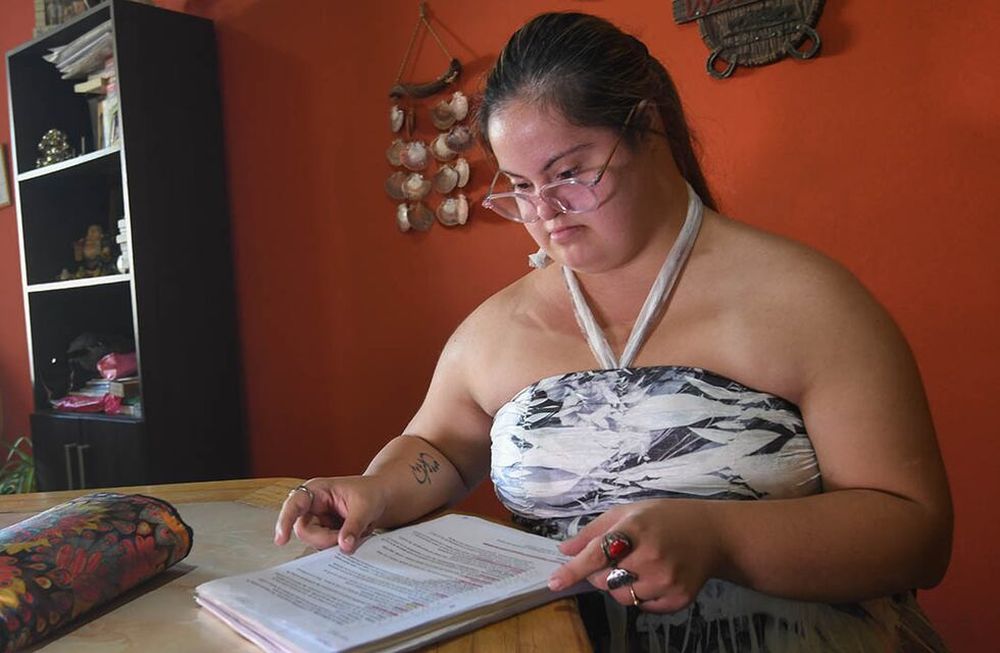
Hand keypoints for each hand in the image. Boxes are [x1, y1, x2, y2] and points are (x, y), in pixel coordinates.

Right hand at [273, 476, 386, 553]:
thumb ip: (353, 526)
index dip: (285, 521)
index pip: (294, 505)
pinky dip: (339, 545)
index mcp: (317, 491)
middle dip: (325, 539)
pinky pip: (325, 545)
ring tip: (356, 532)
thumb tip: (344, 546)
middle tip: (348, 539)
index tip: (281, 540)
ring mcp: (317, 520)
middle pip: (305, 531)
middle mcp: (312, 506)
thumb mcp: (365, 507)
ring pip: (315, 541)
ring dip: (335, 542)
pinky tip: (353, 537)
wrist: (381, 497)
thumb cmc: (371, 493)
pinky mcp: (324, 532)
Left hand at [547, 500, 723, 612]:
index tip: (555, 581)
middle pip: (605, 580)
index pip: (597, 554)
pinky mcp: (678, 598)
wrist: (711, 534)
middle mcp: (651, 555)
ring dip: (619, 586)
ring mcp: (666, 579)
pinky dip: (641, 595)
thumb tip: (564, 550)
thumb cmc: (664, 518)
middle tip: (617, 558)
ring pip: (622, 597)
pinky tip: (653, 576)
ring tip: (636, 566)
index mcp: (636, 528)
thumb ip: (593, 531)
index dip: (573, 569)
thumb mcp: (627, 512)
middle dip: (600, 573)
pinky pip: (643, 607)